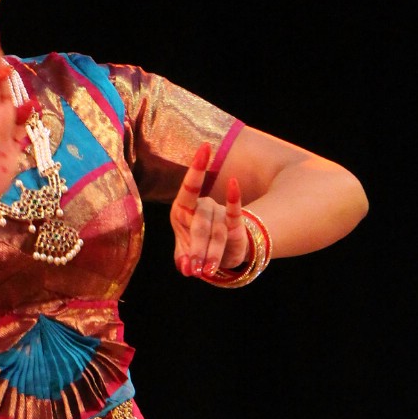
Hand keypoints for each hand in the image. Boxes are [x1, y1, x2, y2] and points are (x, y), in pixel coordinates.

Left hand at [169, 143, 248, 277]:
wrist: (217, 258)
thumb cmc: (196, 249)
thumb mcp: (185, 254)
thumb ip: (183, 259)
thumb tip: (185, 267)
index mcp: (182, 211)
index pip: (188, 188)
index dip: (196, 169)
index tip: (205, 147)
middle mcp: (201, 207)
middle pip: (200, 225)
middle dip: (198, 249)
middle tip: (196, 270)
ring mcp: (219, 214)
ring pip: (217, 232)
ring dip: (212, 253)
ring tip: (207, 271)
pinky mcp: (235, 225)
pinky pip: (236, 212)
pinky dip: (234, 199)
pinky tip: (234, 183)